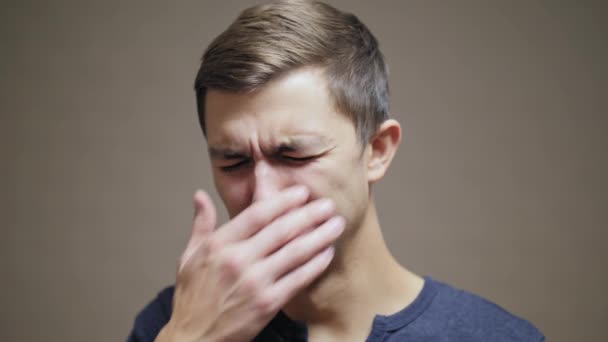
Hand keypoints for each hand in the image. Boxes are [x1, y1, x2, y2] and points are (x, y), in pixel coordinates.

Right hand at [156, 186, 343, 341]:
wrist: (193, 338)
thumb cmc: (192, 298)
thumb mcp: (189, 257)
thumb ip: (201, 224)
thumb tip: (200, 196)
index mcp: (219, 244)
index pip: (257, 214)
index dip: (283, 200)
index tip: (302, 192)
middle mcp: (238, 260)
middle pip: (282, 230)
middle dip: (309, 214)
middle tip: (328, 204)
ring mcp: (255, 282)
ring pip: (295, 252)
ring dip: (320, 236)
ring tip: (336, 225)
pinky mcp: (268, 303)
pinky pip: (298, 279)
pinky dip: (316, 265)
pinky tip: (327, 254)